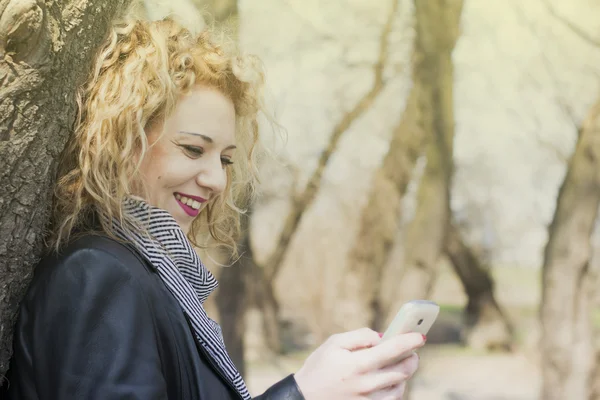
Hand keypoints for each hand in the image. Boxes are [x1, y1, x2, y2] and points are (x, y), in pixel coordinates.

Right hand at [293, 328, 424, 399]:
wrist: (305, 398)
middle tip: (412, 350)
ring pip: (400, 385)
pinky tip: (389, 380)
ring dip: (404, 373)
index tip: (421, 335)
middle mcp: (366, 384)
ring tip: (397, 364)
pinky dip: (396, 388)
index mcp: (357, 364)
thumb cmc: (319, 368)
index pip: (393, 349)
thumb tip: (381, 336)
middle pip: (403, 370)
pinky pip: (392, 399)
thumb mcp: (333, 343)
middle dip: (411, 357)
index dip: (410, 340)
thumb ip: (360, 336)